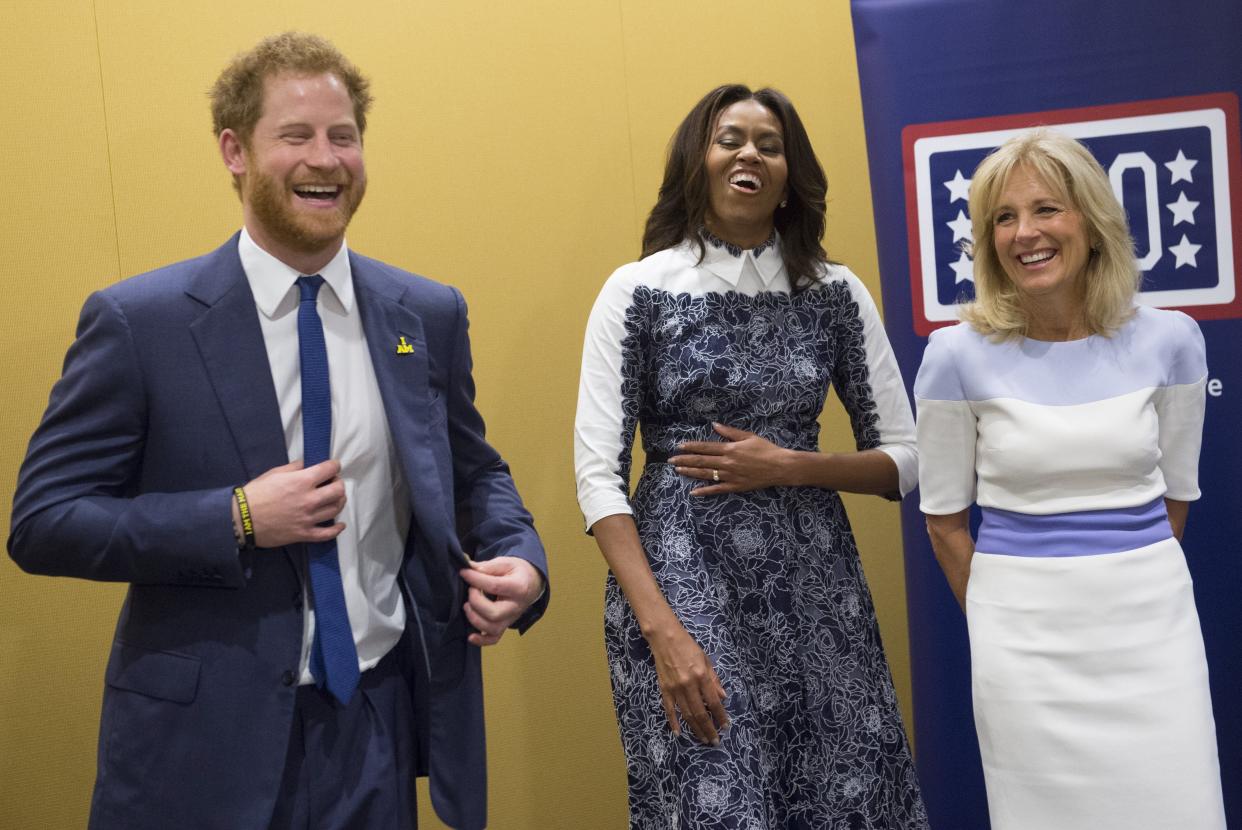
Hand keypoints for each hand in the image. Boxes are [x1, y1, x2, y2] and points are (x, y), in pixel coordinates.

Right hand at [242, 460, 345, 547]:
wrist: (242, 519)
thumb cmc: (256, 493)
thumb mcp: (274, 473)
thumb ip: (294, 468)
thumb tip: (307, 465)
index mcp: (302, 481)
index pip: (329, 470)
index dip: (334, 466)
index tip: (333, 466)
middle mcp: (309, 499)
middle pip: (338, 490)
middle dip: (339, 483)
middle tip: (334, 482)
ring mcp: (308, 518)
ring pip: (335, 509)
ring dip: (339, 501)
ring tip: (336, 498)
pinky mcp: (304, 534)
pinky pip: (326, 534)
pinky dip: (336, 529)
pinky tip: (340, 524)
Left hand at [459, 556, 544, 645]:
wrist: (532, 582)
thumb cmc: (517, 572)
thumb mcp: (506, 563)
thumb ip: (487, 567)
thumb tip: (468, 567)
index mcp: (519, 587)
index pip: (494, 586)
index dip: (475, 579)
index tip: (463, 572)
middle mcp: (516, 607)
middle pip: (494, 613)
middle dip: (475, 602)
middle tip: (470, 590)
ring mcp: (511, 618)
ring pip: (492, 628)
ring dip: (474, 619)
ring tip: (467, 605)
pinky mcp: (505, 625)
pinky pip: (494, 639)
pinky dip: (481, 641)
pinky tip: (471, 636)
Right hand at [646, 621, 728, 744]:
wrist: (664, 638)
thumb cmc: (688, 646)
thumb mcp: (706, 659)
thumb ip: (714, 680)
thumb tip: (723, 698)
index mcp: (701, 676)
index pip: (714, 702)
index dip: (720, 716)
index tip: (726, 726)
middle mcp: (688, 685)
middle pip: (700, 713)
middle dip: (709, 729)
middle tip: (715, 741)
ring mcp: (675, 688)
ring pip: (687, 714)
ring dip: (696, 729)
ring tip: (703, 739)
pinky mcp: (664, 689)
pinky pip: (670, 709)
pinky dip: (674, 723)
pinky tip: (679, 733)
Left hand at [670, 422, 794, 494]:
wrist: (780, 466)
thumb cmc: (766, 449)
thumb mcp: (748, 436)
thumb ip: (730, 432)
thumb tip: (714, 425)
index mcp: (730, 449)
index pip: (705, 447)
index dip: (691, 447)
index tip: (679, 447)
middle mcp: (727, 462)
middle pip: (701, 461)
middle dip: (684, 460)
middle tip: (671, 461)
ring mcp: (730, 476)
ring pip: (705, 475)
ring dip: (690, 473)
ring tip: (678, 471)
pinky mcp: (735, 487)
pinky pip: (717, 490)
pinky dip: (705, 491)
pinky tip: (694, 492)